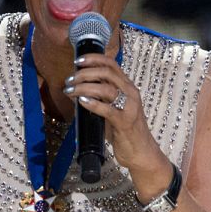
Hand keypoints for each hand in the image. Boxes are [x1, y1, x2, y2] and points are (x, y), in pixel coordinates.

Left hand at [64, 53, 171, 196]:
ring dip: (84, 87)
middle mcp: (130, 93)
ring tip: (70, 91)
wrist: (141, 153)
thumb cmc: (123, 131)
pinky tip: (81, 102)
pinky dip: (93, 104)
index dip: (94, 59)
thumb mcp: (109, 109)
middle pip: (107, 73)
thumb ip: (96, 98)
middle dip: (84, 73)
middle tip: (69, 80)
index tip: (77, 60)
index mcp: (126, 87)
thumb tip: (73, 90)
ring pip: (106, 89)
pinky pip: (108, 109)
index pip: (111, 64)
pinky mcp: (125, 122)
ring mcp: (129, 107)